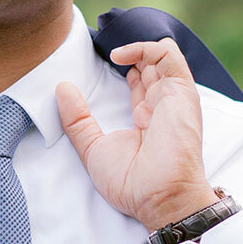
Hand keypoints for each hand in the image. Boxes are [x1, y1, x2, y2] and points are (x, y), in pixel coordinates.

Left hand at [57, 38, 216, 231]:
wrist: (158, 196)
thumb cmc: (131, 182)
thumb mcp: (92, 148)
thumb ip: (76, 119)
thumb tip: (61, 88)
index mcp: (145, 117)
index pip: (139, 81)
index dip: (123, 66)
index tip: (98, 59)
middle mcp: (160, 104)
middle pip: (149, 65)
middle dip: (129, 52)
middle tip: (100, 47)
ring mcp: (172, 97)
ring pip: (161, 56)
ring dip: (137, 47)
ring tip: (111, 52)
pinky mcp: (180, 92)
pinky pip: (168, 56)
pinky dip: (144, 48)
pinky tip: (119, 56)